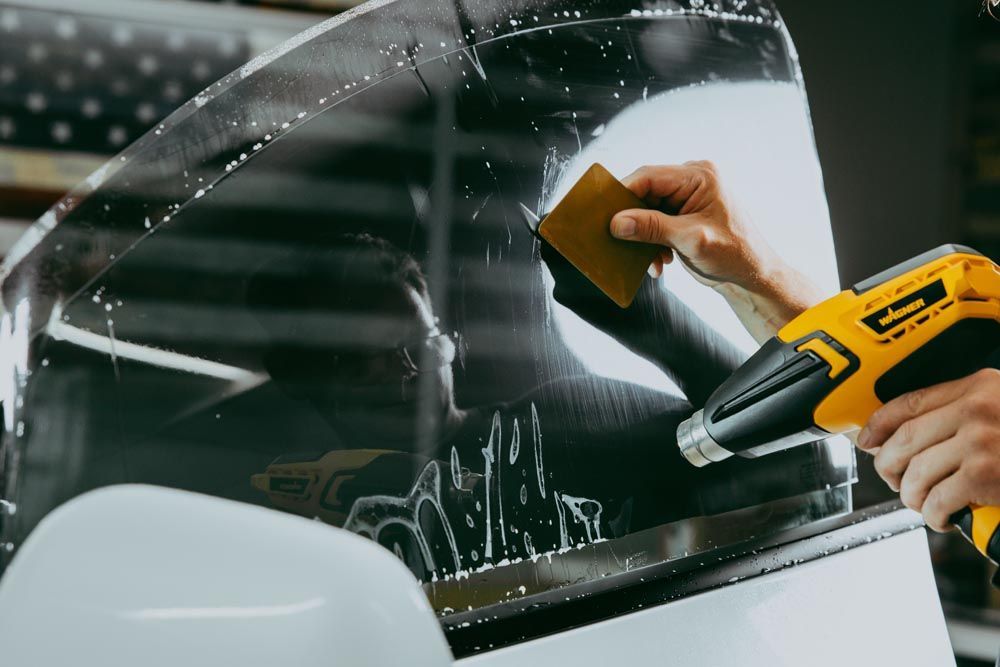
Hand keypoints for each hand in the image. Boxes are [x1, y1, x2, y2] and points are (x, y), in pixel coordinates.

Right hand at [609, 162, 823, 340]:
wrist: (752, 276)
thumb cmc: (734, 255)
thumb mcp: (690, 240)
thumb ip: (652, 228)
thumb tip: (618, 222)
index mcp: (700, 176)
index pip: (649, 176)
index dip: (623, 194)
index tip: (605, 216)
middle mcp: (693, 180)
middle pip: (645, 192)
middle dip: (634, 221)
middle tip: (622, 241)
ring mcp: (688, 197)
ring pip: (647, 209)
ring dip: (644, 236)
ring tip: (652, 259)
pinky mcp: (684, 213)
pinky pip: (655, 221)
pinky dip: (652, 242)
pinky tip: (660, 261)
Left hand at [857, 369, 999, 531]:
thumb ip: (965, 411)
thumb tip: (912, 435)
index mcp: (978, 386)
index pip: (909, 402)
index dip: (878, 425)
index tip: (866, 441)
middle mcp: (976, 408)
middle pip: (904, 440)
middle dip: (888, 467)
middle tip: (894, 481)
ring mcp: (981, 441)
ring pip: (916, 472)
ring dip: (911, 495)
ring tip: (921, 503)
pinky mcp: (985, 474)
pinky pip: (937, 498)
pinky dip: (932, 514)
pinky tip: (940, 516)